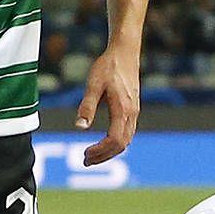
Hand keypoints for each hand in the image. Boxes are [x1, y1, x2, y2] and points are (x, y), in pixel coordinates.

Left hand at [78, 46, 140, 165]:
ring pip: (126, 141)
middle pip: (121, 145)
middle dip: (103, 156)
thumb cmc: (108, 66)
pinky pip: (127, 133)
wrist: (125, 52)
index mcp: (123, 110)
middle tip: (85, 160)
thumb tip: (80, 127)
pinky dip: (116, 143)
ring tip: (92, 155)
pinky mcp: (133, 109)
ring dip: (109, 151)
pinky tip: (104, 143)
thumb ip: (87, 107)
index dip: (100, 151)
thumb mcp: (93, 85)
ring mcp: (134, 112)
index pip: (114, 140)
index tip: (84, 154)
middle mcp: (132, 114)